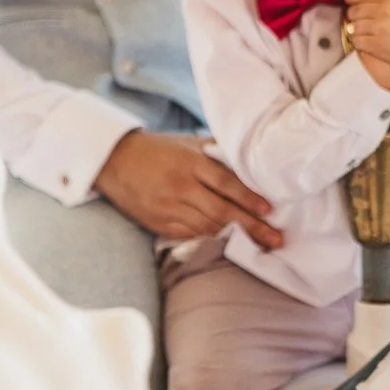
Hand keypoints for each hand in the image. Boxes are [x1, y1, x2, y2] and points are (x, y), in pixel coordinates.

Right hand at [95, 131, 283, 249]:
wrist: (113, 161)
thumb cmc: (156, 150)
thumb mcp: (185, 143)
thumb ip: (214, 151)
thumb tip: (248, 157)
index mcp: (189, 163)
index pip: (225, 182)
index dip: (249, 198)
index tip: (269, 210)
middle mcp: (180, 186)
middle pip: (221, 210)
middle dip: (251, 226)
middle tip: (275, 239)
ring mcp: (168, 207)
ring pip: (207, 226)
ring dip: (233, 237)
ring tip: (257, 246)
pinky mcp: (158, 222)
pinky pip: (189, 234)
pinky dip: (209, 239)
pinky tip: (226, 243)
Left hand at [346, 0, 389, 78]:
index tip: (348, 0)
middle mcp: (384, 11)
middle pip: (355, 10)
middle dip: (353, 14)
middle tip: (355, 17)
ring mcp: (379, 29)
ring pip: (353, 25)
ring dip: (355, 28)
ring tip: (360, 30)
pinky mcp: (377, 45)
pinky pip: (356, 41)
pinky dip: (357, 41)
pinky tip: (363, 41)